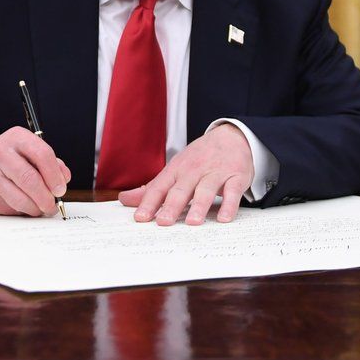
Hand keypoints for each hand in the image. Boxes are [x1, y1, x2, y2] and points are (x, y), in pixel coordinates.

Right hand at [0, 126, 69, 215]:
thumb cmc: (11, 162)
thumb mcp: (31, 154)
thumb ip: (51, 164)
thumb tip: (63, 178)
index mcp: (18, 137)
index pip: (42, 154)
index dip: (54, 175)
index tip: (60, 189)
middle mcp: (1, 151)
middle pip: (30, 177)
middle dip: (45, 196)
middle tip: (52, 205)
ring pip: (19, 196)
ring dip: (36, 207)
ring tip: (42, 209)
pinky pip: (9, 205)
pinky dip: (24, 210)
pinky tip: (28, 207)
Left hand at [118, 123, 253, 226]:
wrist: (232, 136)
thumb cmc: (199, 158)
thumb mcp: (175, 169)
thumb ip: (152, 188)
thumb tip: (124, 200)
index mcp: (177, 170)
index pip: (160, 186)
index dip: (150, 202)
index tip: (141, 218)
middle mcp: (194, 171)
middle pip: (181, 189)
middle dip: (172, 206)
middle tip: (164, 222)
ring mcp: (215, 173)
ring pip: (206, 190)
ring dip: (199, 206)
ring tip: (193, 222)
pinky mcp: (235, 177)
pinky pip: (232, 191)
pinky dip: (229, 205)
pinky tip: (224, 218)